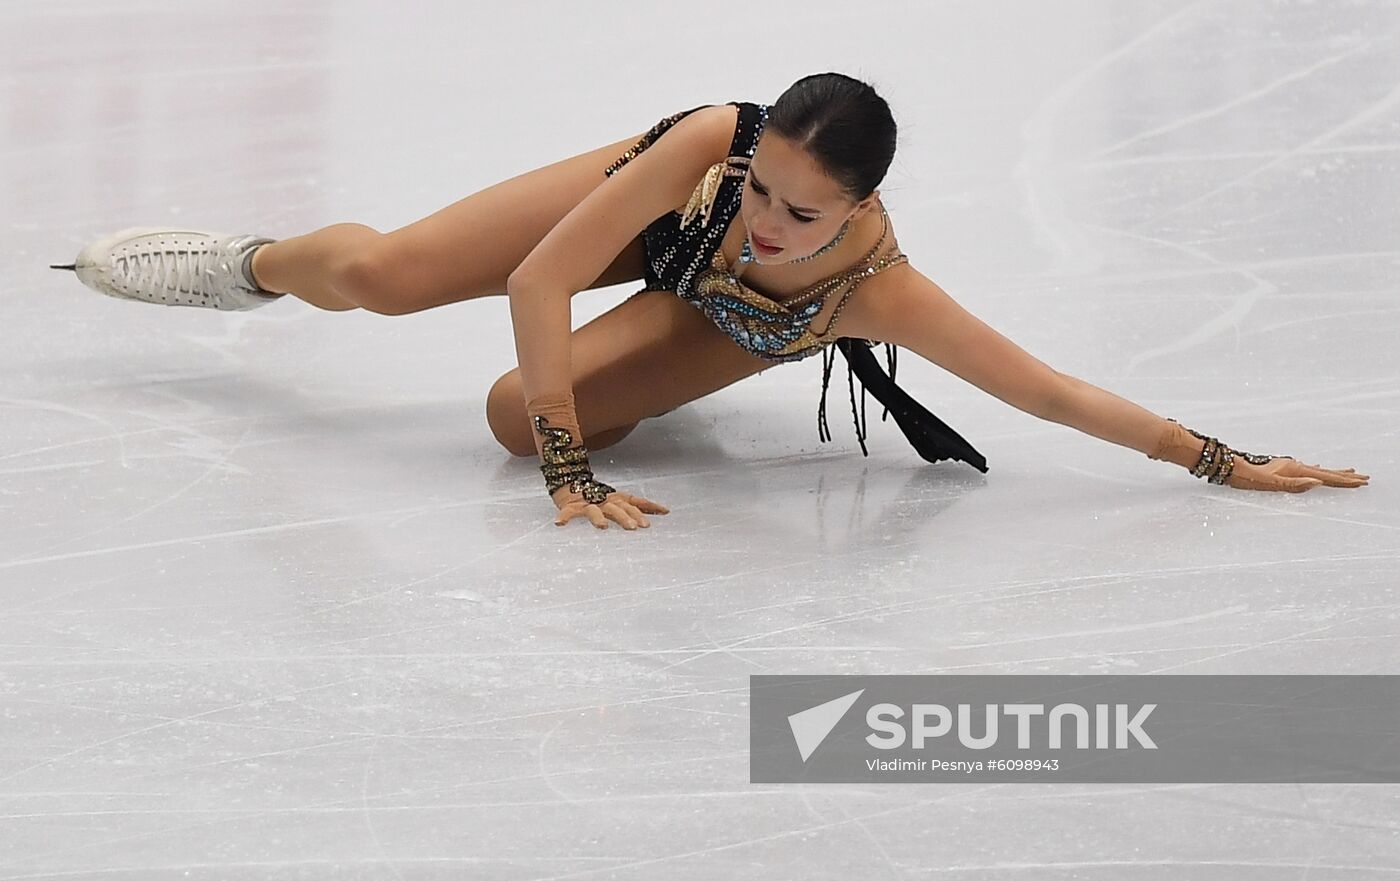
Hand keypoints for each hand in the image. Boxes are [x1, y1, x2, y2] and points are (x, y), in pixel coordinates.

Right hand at [551, 485, 669, 528]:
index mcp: (617, 499)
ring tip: (602, 527)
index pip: (636, 502)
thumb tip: (666, 511)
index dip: (649, 506)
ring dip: (598, 519)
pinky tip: (559, 524)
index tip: (664, 512)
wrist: (571, 481)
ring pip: (594, 511)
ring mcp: (587, 503)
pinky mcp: (571, 506)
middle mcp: (605, 500)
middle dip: (626, 517)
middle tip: (635, 528)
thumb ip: (639, 506)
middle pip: (617, 509)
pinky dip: (564, 517)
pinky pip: (567, 513)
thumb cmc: (599, 497)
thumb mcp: (620, 500)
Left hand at [1226, 456, 1369, 491]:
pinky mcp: (1282, 468)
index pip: (1325, 477)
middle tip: (1364, 477)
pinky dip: (1317, 471)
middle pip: (1326, 472)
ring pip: (1318, 470)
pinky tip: (1316, 471)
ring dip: (1334, 472)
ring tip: (1348, 472)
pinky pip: (1306, 470)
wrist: (1230, 466)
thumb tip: (1317, 482)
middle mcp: (1295, 466)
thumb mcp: (1270, 483)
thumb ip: (1293, 484)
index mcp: (1295, 470)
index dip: (1344, 481)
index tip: (1361, 482)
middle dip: (1345, 476)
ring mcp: (1289, 466)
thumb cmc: (1247, 477)